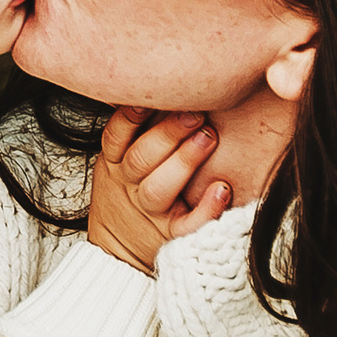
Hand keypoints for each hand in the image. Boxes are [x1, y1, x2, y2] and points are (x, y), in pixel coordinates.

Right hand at [85, 108, 231, 273]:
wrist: (118, 252)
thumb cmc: (127, 194)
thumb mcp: (116, 163)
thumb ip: (134, 131)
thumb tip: (162, 84)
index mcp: (115, 164)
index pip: (116, 136)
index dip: (130, 114)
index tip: (151, 93)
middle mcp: (129, 186)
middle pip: (141, 158)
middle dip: (168, 132)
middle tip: (195, 112)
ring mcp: (150, 211)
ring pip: (159, 188)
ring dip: (183, 161)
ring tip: (208, 137)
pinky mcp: (171, 235)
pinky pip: (187, 224)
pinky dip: (205, 209)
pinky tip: (222, 189)